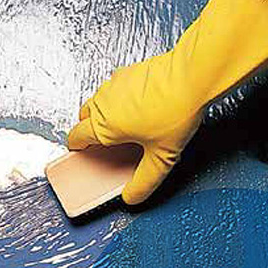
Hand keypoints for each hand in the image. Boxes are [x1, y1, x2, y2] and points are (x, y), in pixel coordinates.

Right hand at [67, 53, 202, 204]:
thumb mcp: (161, 159)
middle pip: (83, 118)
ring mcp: (113, 84)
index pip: (75, 138)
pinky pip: (114, 88)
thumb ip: (144, 182)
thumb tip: (132, 196)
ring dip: (105, 112)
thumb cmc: (176, 111)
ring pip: (98, 101)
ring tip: (129, 123)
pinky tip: (142, 105)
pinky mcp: (127, 71)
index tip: (84, 152)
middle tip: (110, 141)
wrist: (192, 76)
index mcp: (103, 126)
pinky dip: (120, 97)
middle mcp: (102, 103)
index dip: (78, 148)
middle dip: (90, 130)